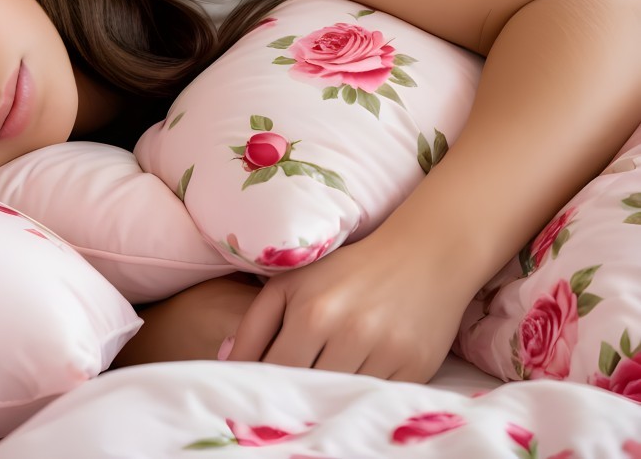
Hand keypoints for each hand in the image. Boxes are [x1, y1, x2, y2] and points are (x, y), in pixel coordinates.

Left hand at [225, 231, 470, 382]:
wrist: (425, 254)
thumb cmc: (347, 269)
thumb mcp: (291, 283)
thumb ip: (254, 324)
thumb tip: (229, 365)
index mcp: (311, 313)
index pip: (275, 372)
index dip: (265, 387)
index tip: (260, 394)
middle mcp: (349, 334)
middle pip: (307, 391)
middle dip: (295, 397)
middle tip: (288, 399)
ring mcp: (386, 354)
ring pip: (342, 400)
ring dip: (330, 399)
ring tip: (322, 389)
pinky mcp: (416, 368)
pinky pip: (378, 399)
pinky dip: (365, 397)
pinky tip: (358, 382)